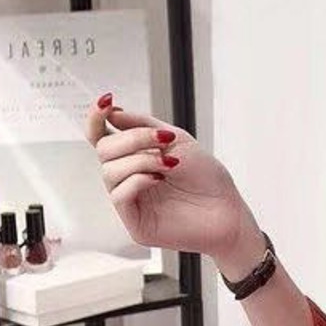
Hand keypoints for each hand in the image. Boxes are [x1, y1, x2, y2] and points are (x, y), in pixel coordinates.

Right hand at [83, 93, 261, 264]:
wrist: (228, 211)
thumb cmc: (207, 179)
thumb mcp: (176, 139)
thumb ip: (142, 125)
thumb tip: (112, 114)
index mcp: (135, 158)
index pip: (101, 137)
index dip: (96, 118)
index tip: (106, 102)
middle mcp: (128, 179)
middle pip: (104, 150)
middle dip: (131, 139)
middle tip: (161, 141)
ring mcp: (131, 202)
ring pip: (110, 172)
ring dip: (140, 160)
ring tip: (170, 164)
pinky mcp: (136, 224)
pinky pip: (119, 196)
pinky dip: (137, 181)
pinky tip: (158, 179)